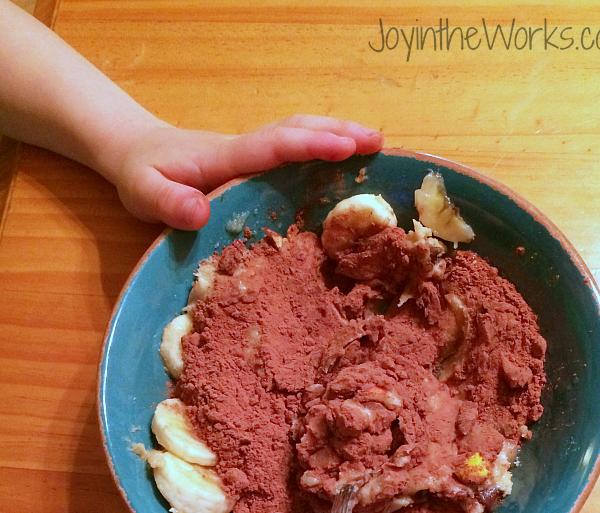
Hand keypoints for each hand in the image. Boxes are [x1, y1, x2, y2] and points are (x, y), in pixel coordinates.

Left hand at [111, 115, 383, 229]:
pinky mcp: (255, 162)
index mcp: (225, 157)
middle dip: (339, 132)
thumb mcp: (142, 192)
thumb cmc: (141, 174)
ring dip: (338, 134)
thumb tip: (198, 212)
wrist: (136, 152)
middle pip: (297, 130)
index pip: (273, 146)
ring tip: (376, 145)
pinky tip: (346, 162)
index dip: (309, 145)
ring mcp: (252, 154)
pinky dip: (324, 148)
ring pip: (299, 135)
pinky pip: (295, 151)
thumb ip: (166, 202)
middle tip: (379, 142)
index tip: (346, 146)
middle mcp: (245, 149)